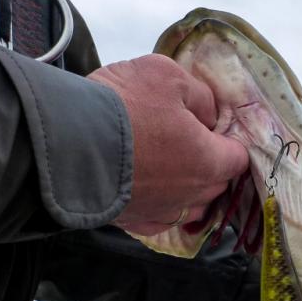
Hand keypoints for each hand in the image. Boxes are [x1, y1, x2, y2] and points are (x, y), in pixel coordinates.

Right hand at [89, 54, 248, 234]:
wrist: (63, 143)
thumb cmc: (124, 106)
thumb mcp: (169, 76)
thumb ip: (200, 96)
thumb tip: (207, 115)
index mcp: (209, 162)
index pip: (238, 157)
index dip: (227, 138)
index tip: (210, 125)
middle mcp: (192, 196)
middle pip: (216, 182)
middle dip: (209, 161)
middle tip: (184, 137)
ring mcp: (162, 214)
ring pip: (189, 204)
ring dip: (186, 186)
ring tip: (165, 163)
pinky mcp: (133, 224)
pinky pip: (159, 218)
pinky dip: (158, 203)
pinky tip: (146, 187)